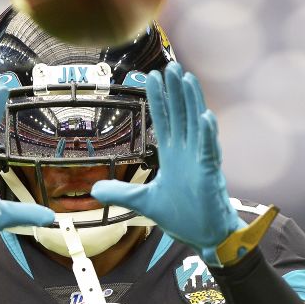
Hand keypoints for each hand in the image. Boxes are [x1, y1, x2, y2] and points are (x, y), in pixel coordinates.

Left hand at [90, 62, 243, 264]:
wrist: (206, 237)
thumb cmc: (183, 217)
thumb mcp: (142, 203)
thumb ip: (120, 193)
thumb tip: (94, 190)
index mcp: (173, 157)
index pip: (164, 122)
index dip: (158, 99)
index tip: (153, 78)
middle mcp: (188, 154)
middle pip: (180, 116)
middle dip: (175, 91)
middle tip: (171, 66)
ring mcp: (200, 162)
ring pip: (196, 125)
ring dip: (192, 102)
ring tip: (187, 78)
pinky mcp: (210, 175)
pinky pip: (209, 151)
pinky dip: (208, 134)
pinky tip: (205, 116)